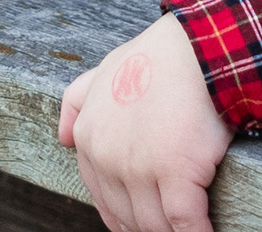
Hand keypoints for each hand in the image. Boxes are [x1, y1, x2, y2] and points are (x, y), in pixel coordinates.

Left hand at [56, 12, 232, 231]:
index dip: (124, 215)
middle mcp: (107, 157)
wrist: (197, 48)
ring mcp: (139, 168)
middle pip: (128, 216)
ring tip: (186, 230)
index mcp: (89, 137)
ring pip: (154, 225)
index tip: (142, 220)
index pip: (102, 196)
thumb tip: (64, 139)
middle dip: (149, 227)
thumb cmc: (159, 58)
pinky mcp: (175, 174)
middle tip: (167, 226)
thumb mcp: (104, 70)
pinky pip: (183, 223)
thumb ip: (78, 103)